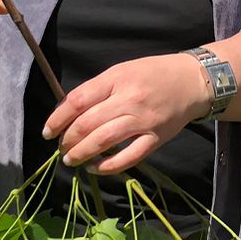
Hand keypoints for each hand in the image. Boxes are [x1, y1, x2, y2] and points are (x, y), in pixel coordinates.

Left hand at [45, 53, 211, 173]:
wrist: (192, 81)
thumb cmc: (153, 74)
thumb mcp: (122, 71)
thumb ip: (97, 89)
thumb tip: (68, 112)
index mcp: (117, 79)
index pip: (78, 101)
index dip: (58, 118)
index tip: (48, 131)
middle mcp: (128, 99)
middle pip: (87, 124)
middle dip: (68, 140)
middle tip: (61, 147)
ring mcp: (143, 121)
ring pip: (104, 141)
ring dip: (82, 154)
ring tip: (70, 160)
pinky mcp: (156, 138)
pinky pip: (128, 158)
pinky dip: (108, 167)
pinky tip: (95, 168)